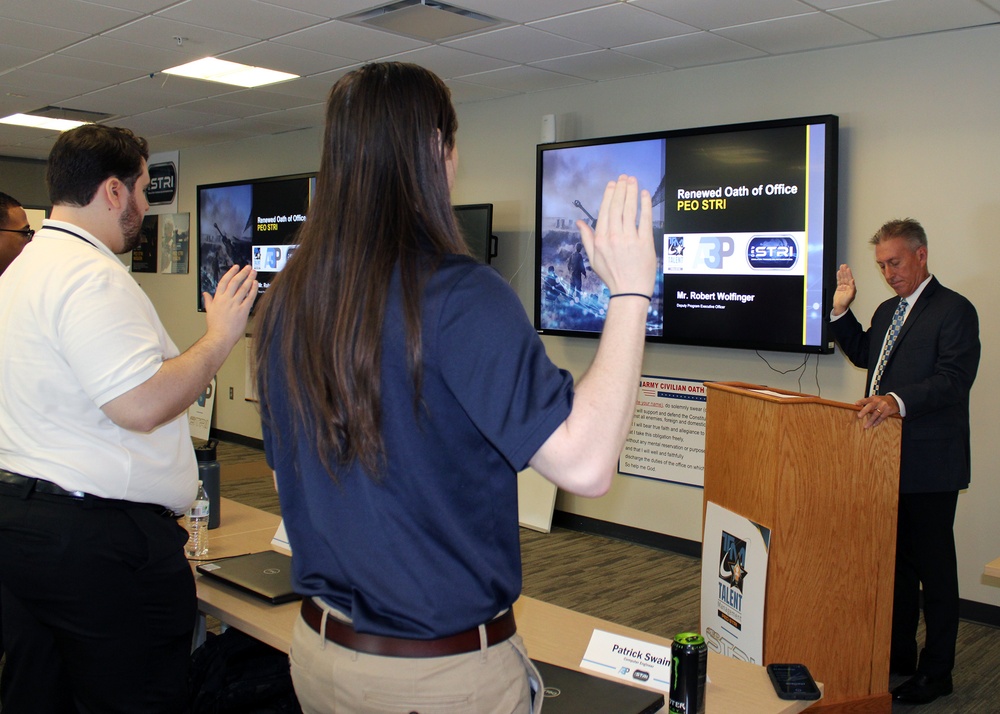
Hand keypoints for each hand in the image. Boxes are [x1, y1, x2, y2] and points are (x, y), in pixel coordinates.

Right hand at [203, 265, 257, 347]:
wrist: (220, 337)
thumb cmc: (215, 326)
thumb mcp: (209, 311)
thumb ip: (208, 301)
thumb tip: (205, 294)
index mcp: (218, 299)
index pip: (224, 281)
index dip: (230, 273)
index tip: (236, 267)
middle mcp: (226, 299)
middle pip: (235, 282)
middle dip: (242, 273)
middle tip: (248, 267)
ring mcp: (234, 304)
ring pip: (243, 288)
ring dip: (249, 279)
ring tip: (253, 273)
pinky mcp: (242, 311)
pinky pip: (249, 298)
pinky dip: (252, 290)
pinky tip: (255, 284)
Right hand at [576, 175, 655, 297]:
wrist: (629, 292)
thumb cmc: (612, 276)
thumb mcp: (594, 258)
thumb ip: (586, 238)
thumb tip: (579, 222)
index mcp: (600, 240)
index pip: (605, 211)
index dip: (609, 195)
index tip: (612, 184)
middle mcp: (614, 237)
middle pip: (617, 207)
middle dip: (621, 189)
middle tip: (624, 178)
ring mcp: (630, 239)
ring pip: (630, 210)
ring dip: (632, 192)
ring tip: (633, 181)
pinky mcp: (644, 243)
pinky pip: (645, 219)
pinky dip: (645, 205)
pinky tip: (645, 195)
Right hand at [832, 263, 855, 314]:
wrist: (839, 307)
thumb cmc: (845, 303)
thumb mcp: (850, 296)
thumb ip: (852, 288)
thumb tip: (853, 281)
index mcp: (852, 288)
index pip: (850, 279)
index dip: (849, 274)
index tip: (847, 269)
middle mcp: (848, 286)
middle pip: (846, 277)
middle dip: (845, 271)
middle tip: (844, 265)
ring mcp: (843, 287)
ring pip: (842, 278)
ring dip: (842, 272)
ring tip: (841, 267)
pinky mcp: (839, 288)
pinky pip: (839, 281)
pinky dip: (839, 276)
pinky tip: (838, 272)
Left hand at [856, 394, 897, 428]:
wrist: (894, 400)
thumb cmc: (882, 401)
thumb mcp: (875, 399)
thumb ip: (868, 403)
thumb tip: (858, 408)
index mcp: (873, 398)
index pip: (866, 399)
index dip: (860, 402)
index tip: (855, 404)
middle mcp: (878, 401)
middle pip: (870, 406)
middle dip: (864, 411)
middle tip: (859, 416)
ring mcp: (883, 406)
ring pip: (876, 414)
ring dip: (870, 420)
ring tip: (866, 426)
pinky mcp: (888, 410)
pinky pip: (882, 417)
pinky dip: (877, 421)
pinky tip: (874, 424)